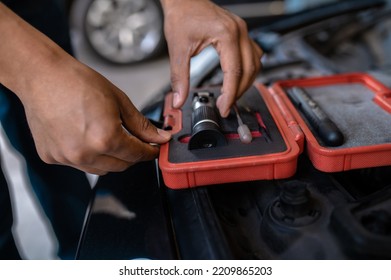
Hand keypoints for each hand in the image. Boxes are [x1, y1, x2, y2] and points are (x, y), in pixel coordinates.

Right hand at [0, 3, 170, 174]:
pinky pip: (79, 164)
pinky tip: (86, 138)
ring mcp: (66, 158)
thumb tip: (160, 138)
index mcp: (105, 139)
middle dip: (132, 156)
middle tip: (136, 142)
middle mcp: (85, 154)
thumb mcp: (119, 101)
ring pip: (101, 169)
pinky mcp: (52, 157)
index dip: (150, 152)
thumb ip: (141, 125)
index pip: (137, 155)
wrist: (42, 76)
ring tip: (109, 137)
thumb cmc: (78, 82)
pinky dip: (89, 156)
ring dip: (112, 158)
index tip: (154, 149)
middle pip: (121, 166)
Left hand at [160, 0, 262, 116]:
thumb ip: (179, 77)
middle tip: (225, 105)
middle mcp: (239, 31)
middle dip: (238, 92)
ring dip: (246, 82)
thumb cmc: (181, 16)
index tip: (223, 108)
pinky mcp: (240, 32)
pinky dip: (248, 69)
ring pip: (255, 63)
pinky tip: (238, 78)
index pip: (234, 72)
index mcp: (226, 34)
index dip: (230, 95)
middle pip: (249, 70)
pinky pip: (253, 54)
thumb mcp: (178, 49)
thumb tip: (178, 99)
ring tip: (231, 95)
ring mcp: (242, 31)